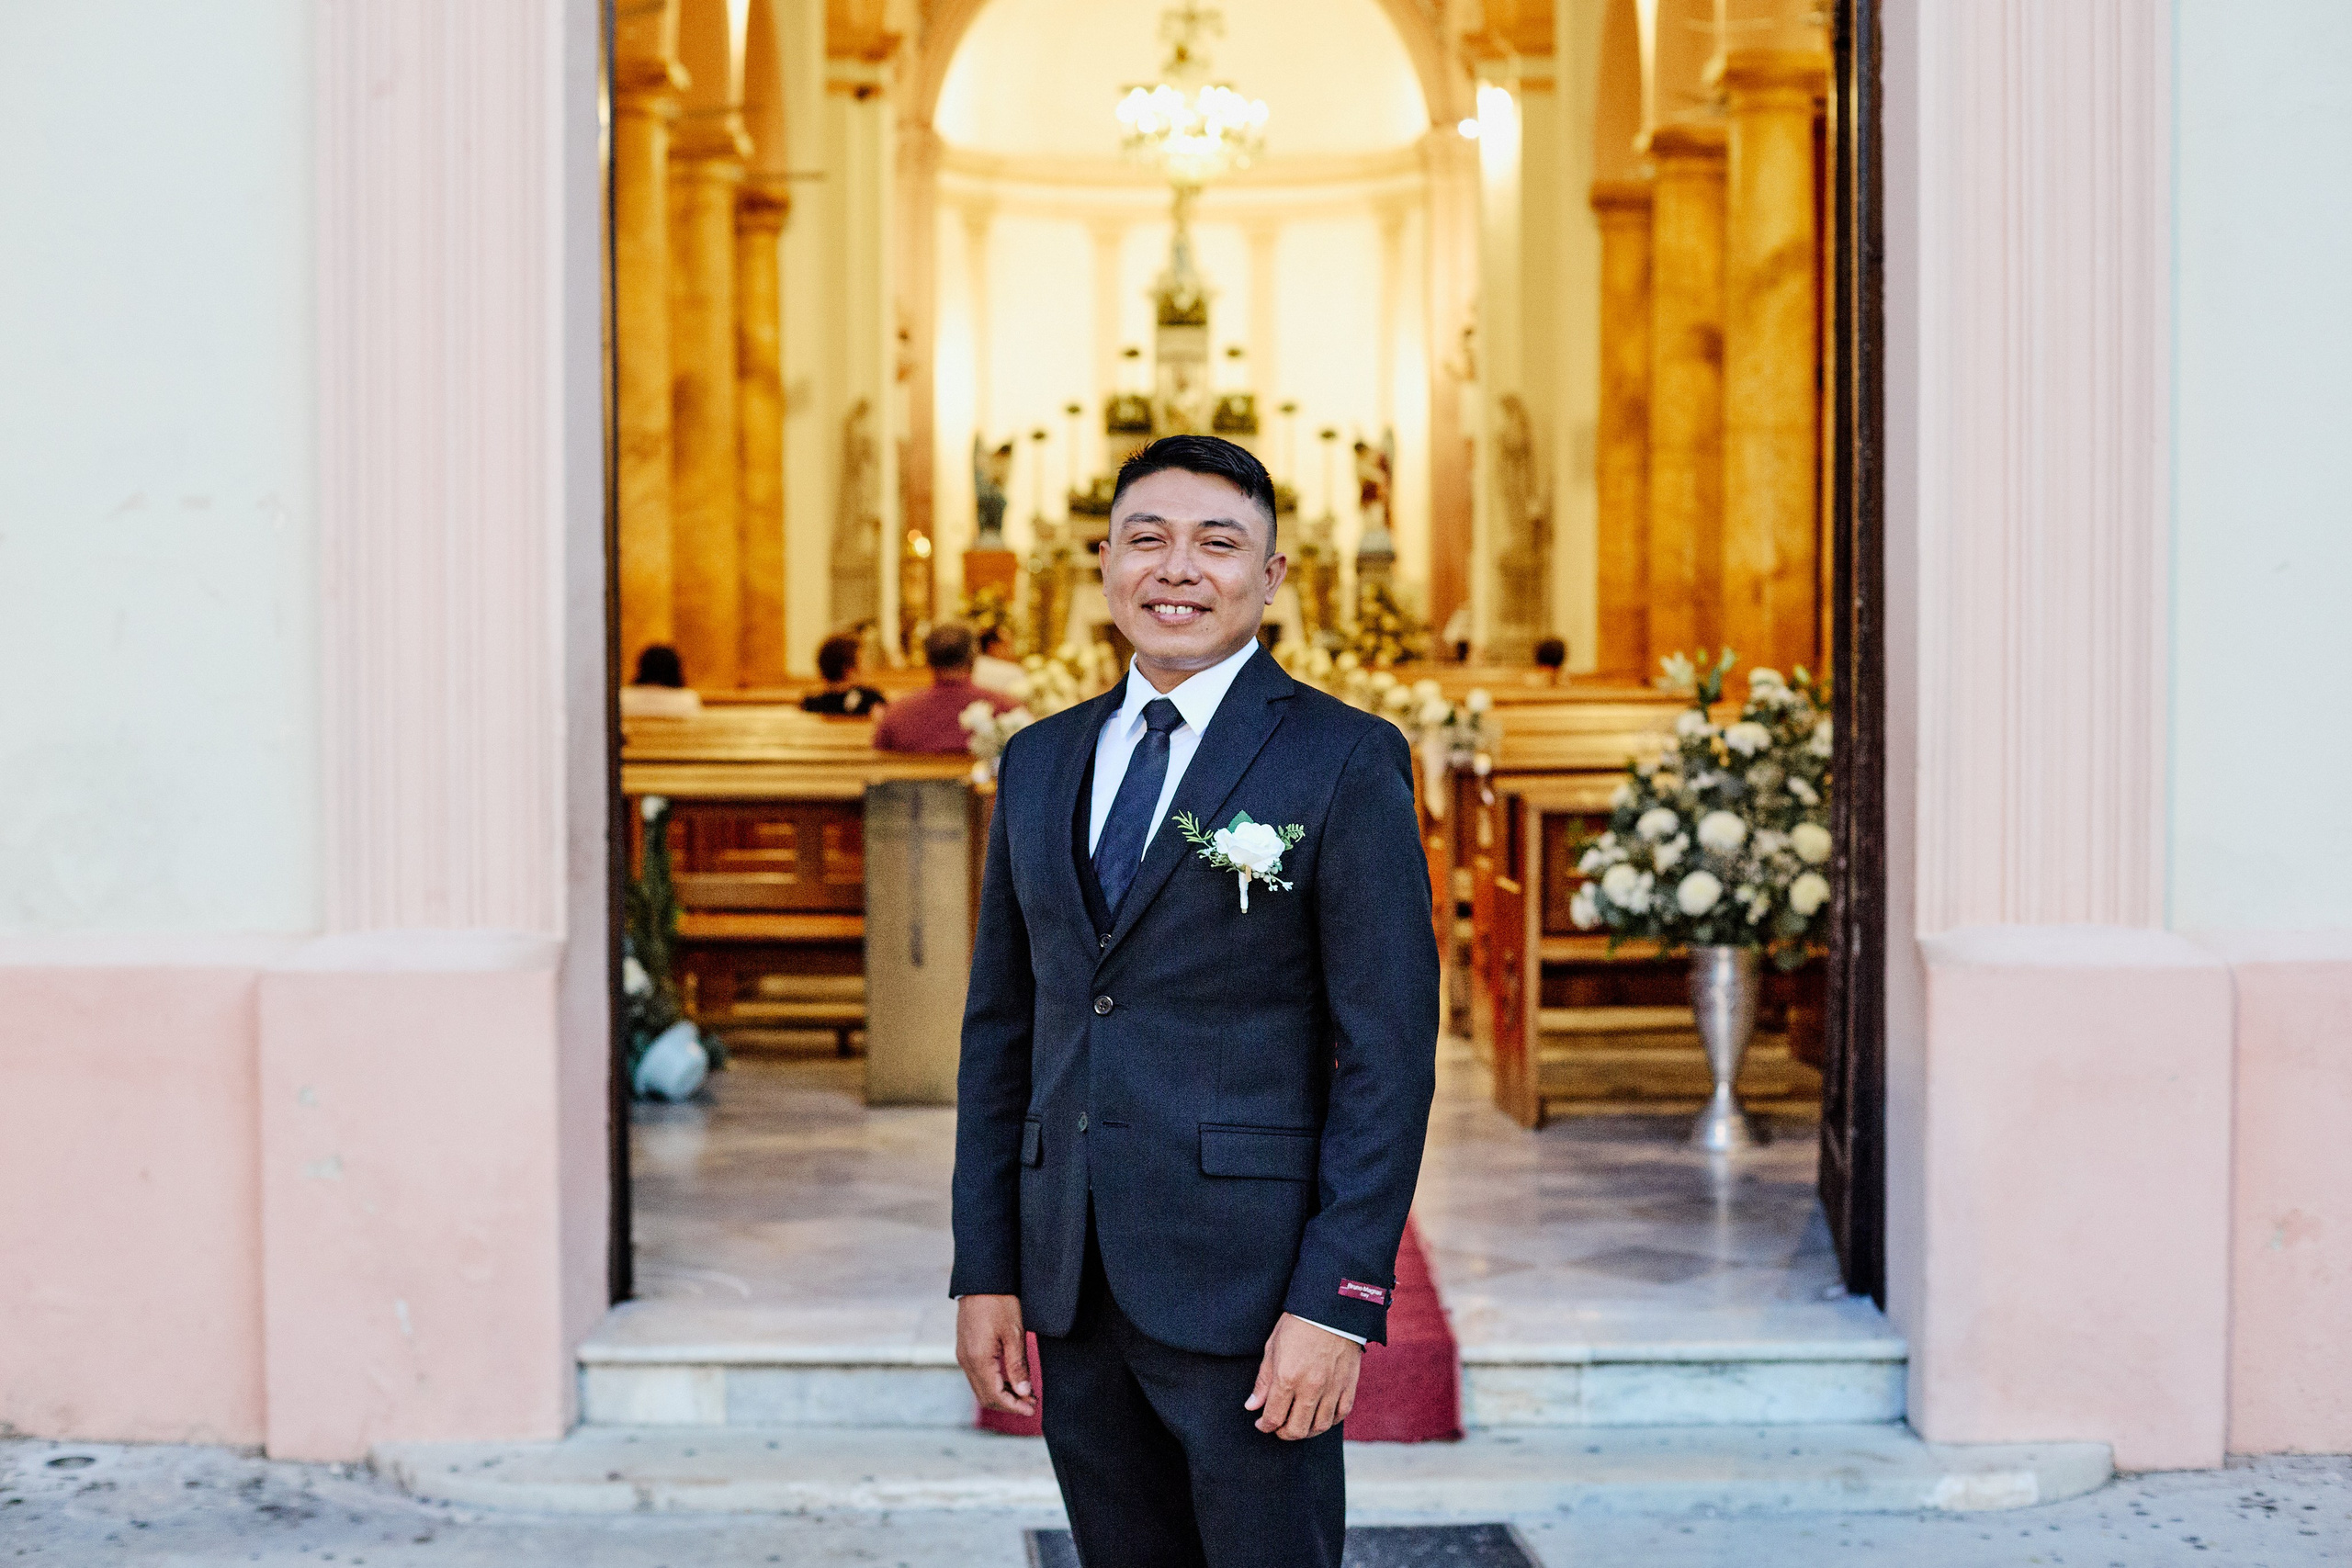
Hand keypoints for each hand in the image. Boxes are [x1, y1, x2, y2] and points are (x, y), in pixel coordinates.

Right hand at [955, 1294, 1035, 1417]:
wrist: (982, 1279)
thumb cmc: (1000, 1302)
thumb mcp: (1014, 1334)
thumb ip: (1018, 1366)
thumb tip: (1023, 1393)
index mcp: (978, 1359)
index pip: (995, 1396)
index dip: (1014, 1407)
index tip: (1033, 1410)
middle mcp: (966, 1361)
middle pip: (986, 1396)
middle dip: (1009, 1404)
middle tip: (1032, 1403)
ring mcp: (963, 1355)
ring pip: (981, 1387)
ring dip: (1002, 1394)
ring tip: (1025, 1393)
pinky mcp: (965, 1348)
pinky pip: (977, 1375)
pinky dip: (994, 1383)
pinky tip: (1011, 1378)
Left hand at [1244, 1313, 1360, 1439]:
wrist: (1331, 1308)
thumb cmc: (1298, 1323)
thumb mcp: (1273, 1348)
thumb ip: (1263, 1381)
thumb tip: (1252, 1406)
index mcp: (1287, 1378)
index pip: (1274, 1417)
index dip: (1265, 1426)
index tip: (1262, 1423)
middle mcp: (1310, 1388)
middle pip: (1297, 1429)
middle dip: (1284, 1433)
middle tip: (1279, 1428)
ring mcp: (1332, 1388)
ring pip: (1319, 1426)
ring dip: (1306, 1431)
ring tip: (1299, 1424)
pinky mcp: (1348, 1385)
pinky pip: (1340, 1415)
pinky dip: (1329, 1421)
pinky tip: (1320, 1416)